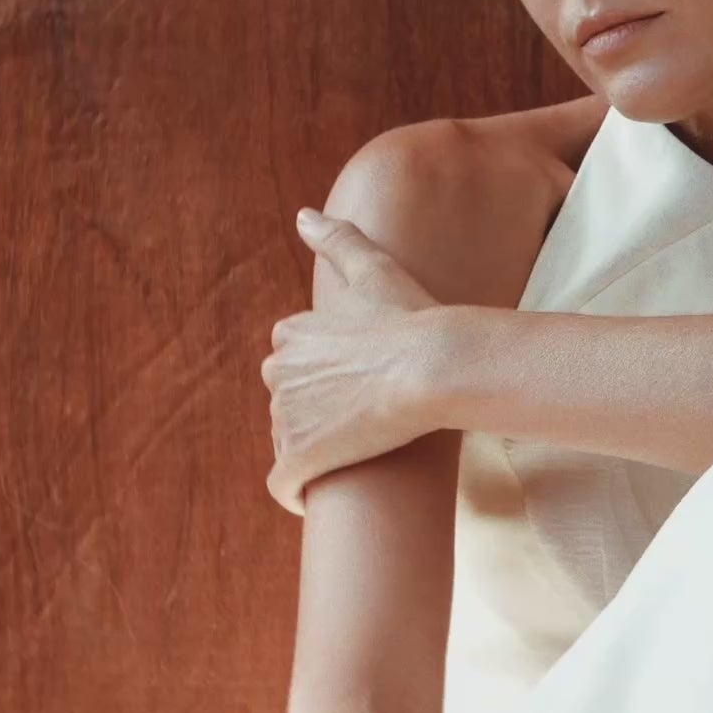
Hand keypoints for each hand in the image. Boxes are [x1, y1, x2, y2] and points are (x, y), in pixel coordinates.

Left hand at [262, 209, 446, 482]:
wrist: (435, 366)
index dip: (323, 379)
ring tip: (353, 458)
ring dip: (312, 452)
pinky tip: (315, 496)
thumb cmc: (413, 318)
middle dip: (312, 416)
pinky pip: (282, 485)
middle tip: (358, 426)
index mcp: (292, 336)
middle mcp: (278, 374)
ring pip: (288, 443)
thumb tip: (303, 216)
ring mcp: (287, 419)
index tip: (352, 390)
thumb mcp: (376, 271)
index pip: (294, 364)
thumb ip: (338, 241)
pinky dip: (295, 492)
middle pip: (287, 403)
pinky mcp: (300, 459)